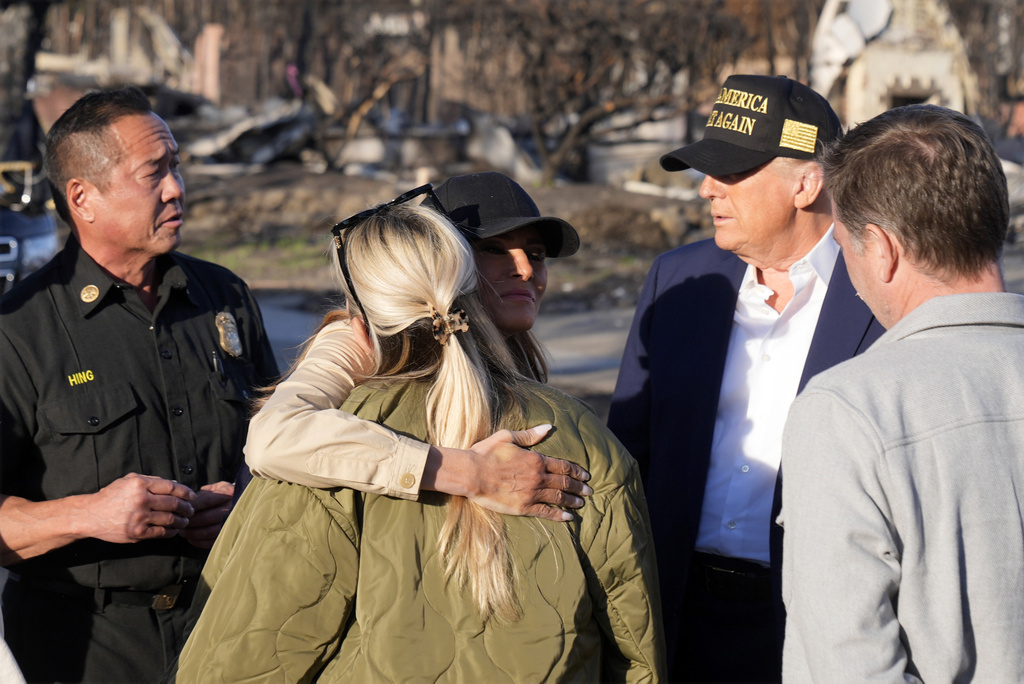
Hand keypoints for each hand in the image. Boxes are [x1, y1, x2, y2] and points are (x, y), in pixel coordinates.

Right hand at [82, 473, 194, 543]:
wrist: (90, 515)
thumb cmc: (111, 496)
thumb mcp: (128, 481)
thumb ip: (151, 480)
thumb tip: (174, 483)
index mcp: (140, 484)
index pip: (172, 487)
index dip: (186, 492)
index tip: (192, 496)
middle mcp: (141, 499)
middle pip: (174, 503)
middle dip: (187, 508)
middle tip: (191, 510)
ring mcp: (139, 517)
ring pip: (170, 519)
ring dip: (182, 521)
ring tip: (185, 521)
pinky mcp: (137, 532)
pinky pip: (161, 532)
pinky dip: (171, 531)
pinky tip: (174, 530)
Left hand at [180, 481, 233, 548]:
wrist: (248, 503)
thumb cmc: (228, 494)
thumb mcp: (219, 487)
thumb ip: (204, 491)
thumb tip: (187, 500)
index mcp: (228, 493)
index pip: (205, 501)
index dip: (191, 507)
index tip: (179, 510)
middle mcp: (231, 508)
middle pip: (205, 518)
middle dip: (189, 523)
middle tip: (178, 524)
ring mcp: (232, 522)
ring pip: (208, 531)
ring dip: (192, 533)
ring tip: (182, 532)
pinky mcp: (231, 534)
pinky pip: (213, 541)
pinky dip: (199, 542)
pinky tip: (191, 539)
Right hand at [429, 425, 592, 521]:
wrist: (471, 473)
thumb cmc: (486, 453)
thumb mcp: (507, 437)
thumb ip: (530, 435)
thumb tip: (548, 427)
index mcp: (536, 459)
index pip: (563, 466)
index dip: (576, 470)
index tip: (585, 475)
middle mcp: (538, 477)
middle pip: (564, 482)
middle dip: (579, 486)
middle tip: (590, 490)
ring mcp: (532, 493)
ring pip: (558, 497)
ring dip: (572, 500)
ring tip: (582, 502)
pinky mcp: (523, 507)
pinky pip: (546, 512)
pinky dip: (559, 515)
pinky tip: (568, 518)